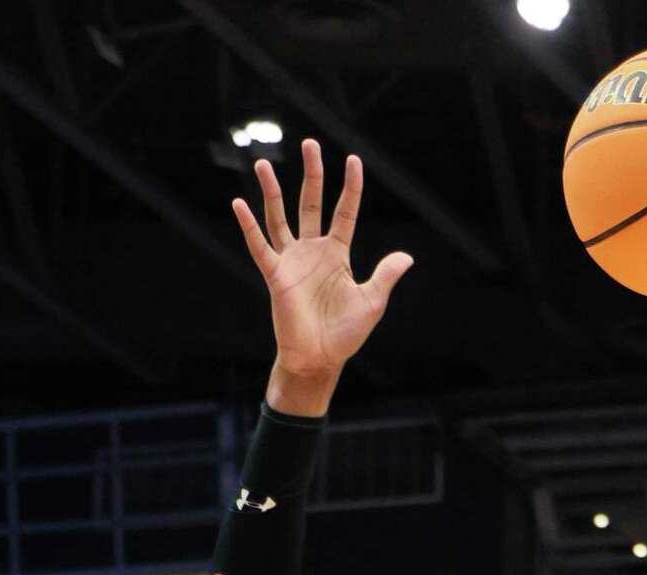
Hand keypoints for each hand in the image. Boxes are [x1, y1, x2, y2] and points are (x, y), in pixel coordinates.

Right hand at [234, 139, 412, 397]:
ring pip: (280, 217)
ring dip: (272, 191)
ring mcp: (292, 261)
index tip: (353, 160)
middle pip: (311, 203)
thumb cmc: (345, 334)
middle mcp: (313, 251)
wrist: (319, 359)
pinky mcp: (275, 275)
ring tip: (262, 164)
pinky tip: (238, 203)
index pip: (345, 212)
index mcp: (338, 254)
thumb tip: (407, 257)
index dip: (350, 188)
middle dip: (311, 174)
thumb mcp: (372, 302)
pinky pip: (259, 246)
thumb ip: (386, 276)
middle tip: (309, 143)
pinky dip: (248, 226)